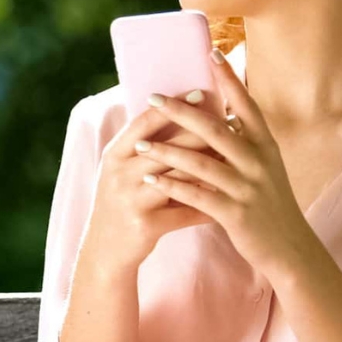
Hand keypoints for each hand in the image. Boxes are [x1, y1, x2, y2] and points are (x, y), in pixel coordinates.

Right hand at [84, 104, 215, 269]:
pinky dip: (208, 205)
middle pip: (167, 147)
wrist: (104, 249)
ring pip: (179, 178)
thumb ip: (144, 144)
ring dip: (210, 167)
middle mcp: (120, 173)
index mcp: (115, 153)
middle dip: (201, 132)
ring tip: (237, 156)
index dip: (173, 106)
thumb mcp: (122, 168)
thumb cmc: (120, 199)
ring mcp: (132, 199)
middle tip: (230, 120)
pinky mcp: (146, 225)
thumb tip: (179, 111)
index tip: (201, 92)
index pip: (145, 122)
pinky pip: (185, 213)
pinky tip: (230, 198)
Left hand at [133, 48, 321, 278]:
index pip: (246, 105)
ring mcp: (248, 188)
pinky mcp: (236, 214)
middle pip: (216, 129)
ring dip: (167, 151)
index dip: (229, 79)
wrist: (291, 250)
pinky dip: (172, 186)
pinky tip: (149, 178)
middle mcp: (259, 161)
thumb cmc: (270, 203)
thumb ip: (242, 141)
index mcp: (266, 145)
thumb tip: (218, 113)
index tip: (211, 52)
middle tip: (152, 96)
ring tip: (139, 144)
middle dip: (181, 112)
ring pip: (202, 163)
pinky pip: (198, 196)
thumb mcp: (264, 166)